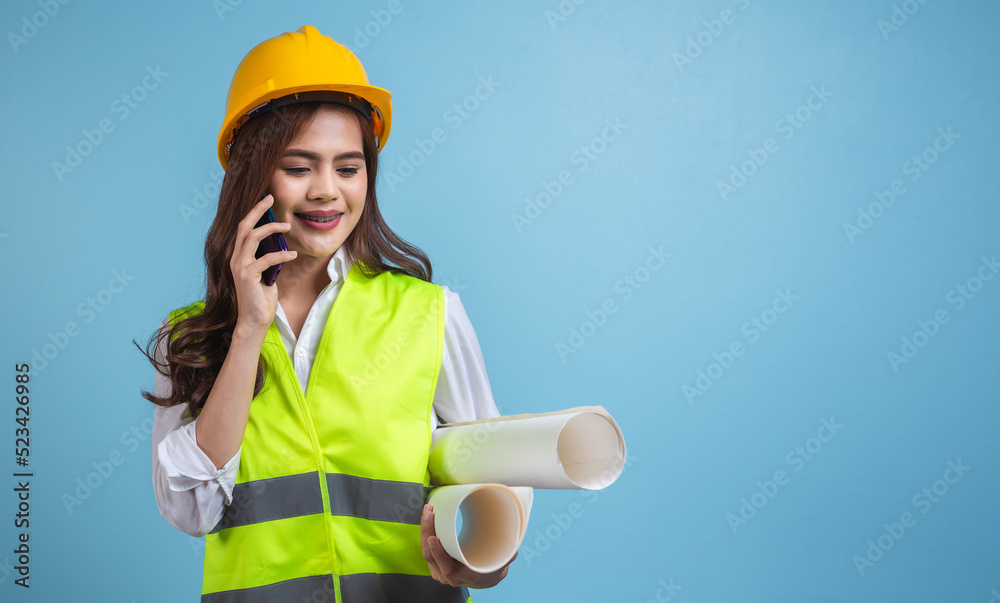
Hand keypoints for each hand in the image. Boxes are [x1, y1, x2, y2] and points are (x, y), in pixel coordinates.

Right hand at [229, 194, 295, 333]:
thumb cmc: (261, 298)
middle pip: (244, 227)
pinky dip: (281, 255)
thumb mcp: (266, 273)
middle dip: (257, 211)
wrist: (255, 320)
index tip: (266, 200)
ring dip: (271, 229)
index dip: (253, 213)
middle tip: (270, 198)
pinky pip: (266, 259)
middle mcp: (236, 259)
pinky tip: (293, 254)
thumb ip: (268, 259)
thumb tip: (280, 246)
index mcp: (239, 256)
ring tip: (287, 225)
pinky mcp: (248, 276)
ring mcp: (240, 267)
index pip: (244, 229)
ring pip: (252, 238)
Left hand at [420, 503, 516, 588]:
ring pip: (427, 552)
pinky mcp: (436, 566)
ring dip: (424, 531)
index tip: (433, 538)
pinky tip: (427, 520)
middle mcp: (450, 577)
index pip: (447, 568)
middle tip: (429, 514)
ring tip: (427, 512)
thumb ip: (508, 551)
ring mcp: (441, 572)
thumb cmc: (491, 565)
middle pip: (431, 556)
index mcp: (466, 576)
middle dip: (427, 532)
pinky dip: (425, 535)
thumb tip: (516, 537)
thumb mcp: (502, 559)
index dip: (439, 554)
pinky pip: (427, 551)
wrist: (484, 578)